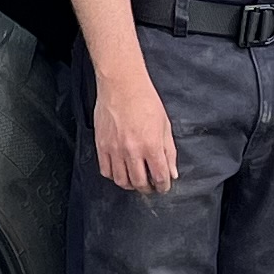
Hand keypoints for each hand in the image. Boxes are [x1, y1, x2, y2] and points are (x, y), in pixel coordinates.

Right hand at [89, 62, 180, 192]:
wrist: (122, 85)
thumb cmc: (145, 100)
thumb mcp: (165, 125)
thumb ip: (169, 151)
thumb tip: (172, 173)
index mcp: (151, 145)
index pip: (159, 177)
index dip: (163, 186)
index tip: (164, 186)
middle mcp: (132, 151)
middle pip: (140, 183)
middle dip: (148, 189)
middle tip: (151, 186)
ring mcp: (115, 149)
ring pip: (122, 181)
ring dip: (131, 185)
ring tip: (136, 180)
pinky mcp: (101, 145)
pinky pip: (106, 171)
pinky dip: (114, 176)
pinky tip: (121, 171)